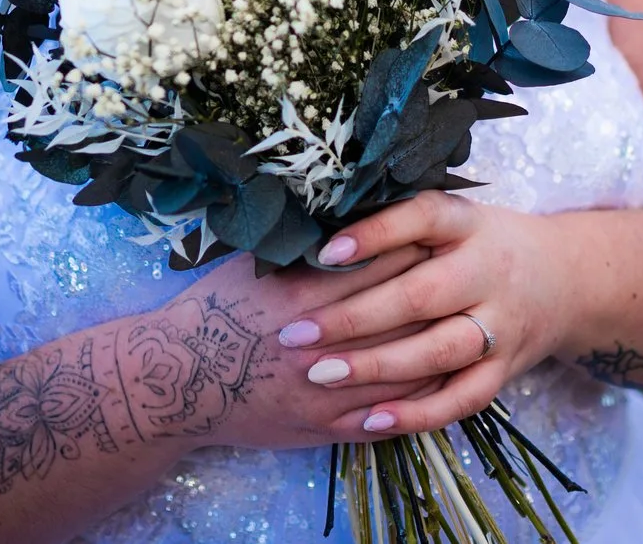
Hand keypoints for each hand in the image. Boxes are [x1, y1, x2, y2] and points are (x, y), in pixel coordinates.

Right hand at [186, 245, 448, 451]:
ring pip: (405, 369)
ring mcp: (325, 391)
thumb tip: (350, 217)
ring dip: (441, 347)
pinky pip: (388, 415)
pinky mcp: (324, 426)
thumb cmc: (212, 312)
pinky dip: (420, 399)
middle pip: (403, 315)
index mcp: (304, 295)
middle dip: (440, 293)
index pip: (382, 266)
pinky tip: (441, 380)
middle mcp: (321, 343)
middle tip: (465, 274)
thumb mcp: (253, 265)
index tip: (440, 233)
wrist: (175, 380)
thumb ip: (302, 246)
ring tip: (467, 324)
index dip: (417, 247)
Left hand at [275, 192, 564, 438]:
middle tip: (295, 334)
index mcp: (468, 223)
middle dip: (354, 317)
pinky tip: (368, 420)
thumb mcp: (452, 217)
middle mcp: (488, 271)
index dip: (375, 234)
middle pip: (421, 295)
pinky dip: (417, 413)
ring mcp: (502, 324)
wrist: (564, 277)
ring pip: (438, 351)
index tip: (324, 253)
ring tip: (320, 375)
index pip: (423, 217)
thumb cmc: (480, 243)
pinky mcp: (506, 369)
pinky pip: (462, 398)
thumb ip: (396, 223)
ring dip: (377, 367)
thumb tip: (311, 233)